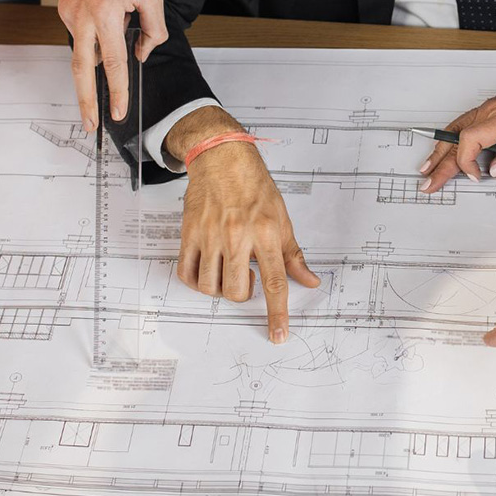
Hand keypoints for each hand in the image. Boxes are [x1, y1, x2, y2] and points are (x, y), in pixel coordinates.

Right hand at [58, 0, 165, 130]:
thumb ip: (152, 31)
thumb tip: (141, 55)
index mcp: (104, 13)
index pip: (113, 63)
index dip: (116, 91)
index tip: (116, 112)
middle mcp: (81, 15)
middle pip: (81, 69)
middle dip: (86, 101)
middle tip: (91, 125)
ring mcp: (69, 12)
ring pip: (82, 51)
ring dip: (94, 66)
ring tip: (106, 70)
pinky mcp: (64, 8)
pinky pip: (81, 34)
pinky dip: (94, 41)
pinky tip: (106, 28)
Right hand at [169, 107, 319, 342]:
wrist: (222, 159)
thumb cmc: (254, 186)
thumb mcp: (282, 218)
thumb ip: (293, 255)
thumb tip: (309, 281)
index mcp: (266, 233)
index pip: (276, 283)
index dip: (277, 314)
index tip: (278, 335)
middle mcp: (238, 236)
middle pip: (238, 290)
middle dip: (244, 294)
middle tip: (248, 276)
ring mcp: (210, 236)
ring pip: (211, 287)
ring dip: (220, 288)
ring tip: (228, 271)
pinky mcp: (189, 234)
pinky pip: (187, 273)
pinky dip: (196, 281)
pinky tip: (207, 270)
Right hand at [419, 45, 495, 192]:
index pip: (472, 139)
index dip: (467, 162)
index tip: (476, 175)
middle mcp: (492, 111)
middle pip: (457, 138)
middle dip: (441, 164)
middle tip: (430, 183)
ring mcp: (488, 109)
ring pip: (455, 130)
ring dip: (440, 151)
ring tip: (428, 168)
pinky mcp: (488, 110)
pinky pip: (462, 124)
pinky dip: (449, 139)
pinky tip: (440, 148)